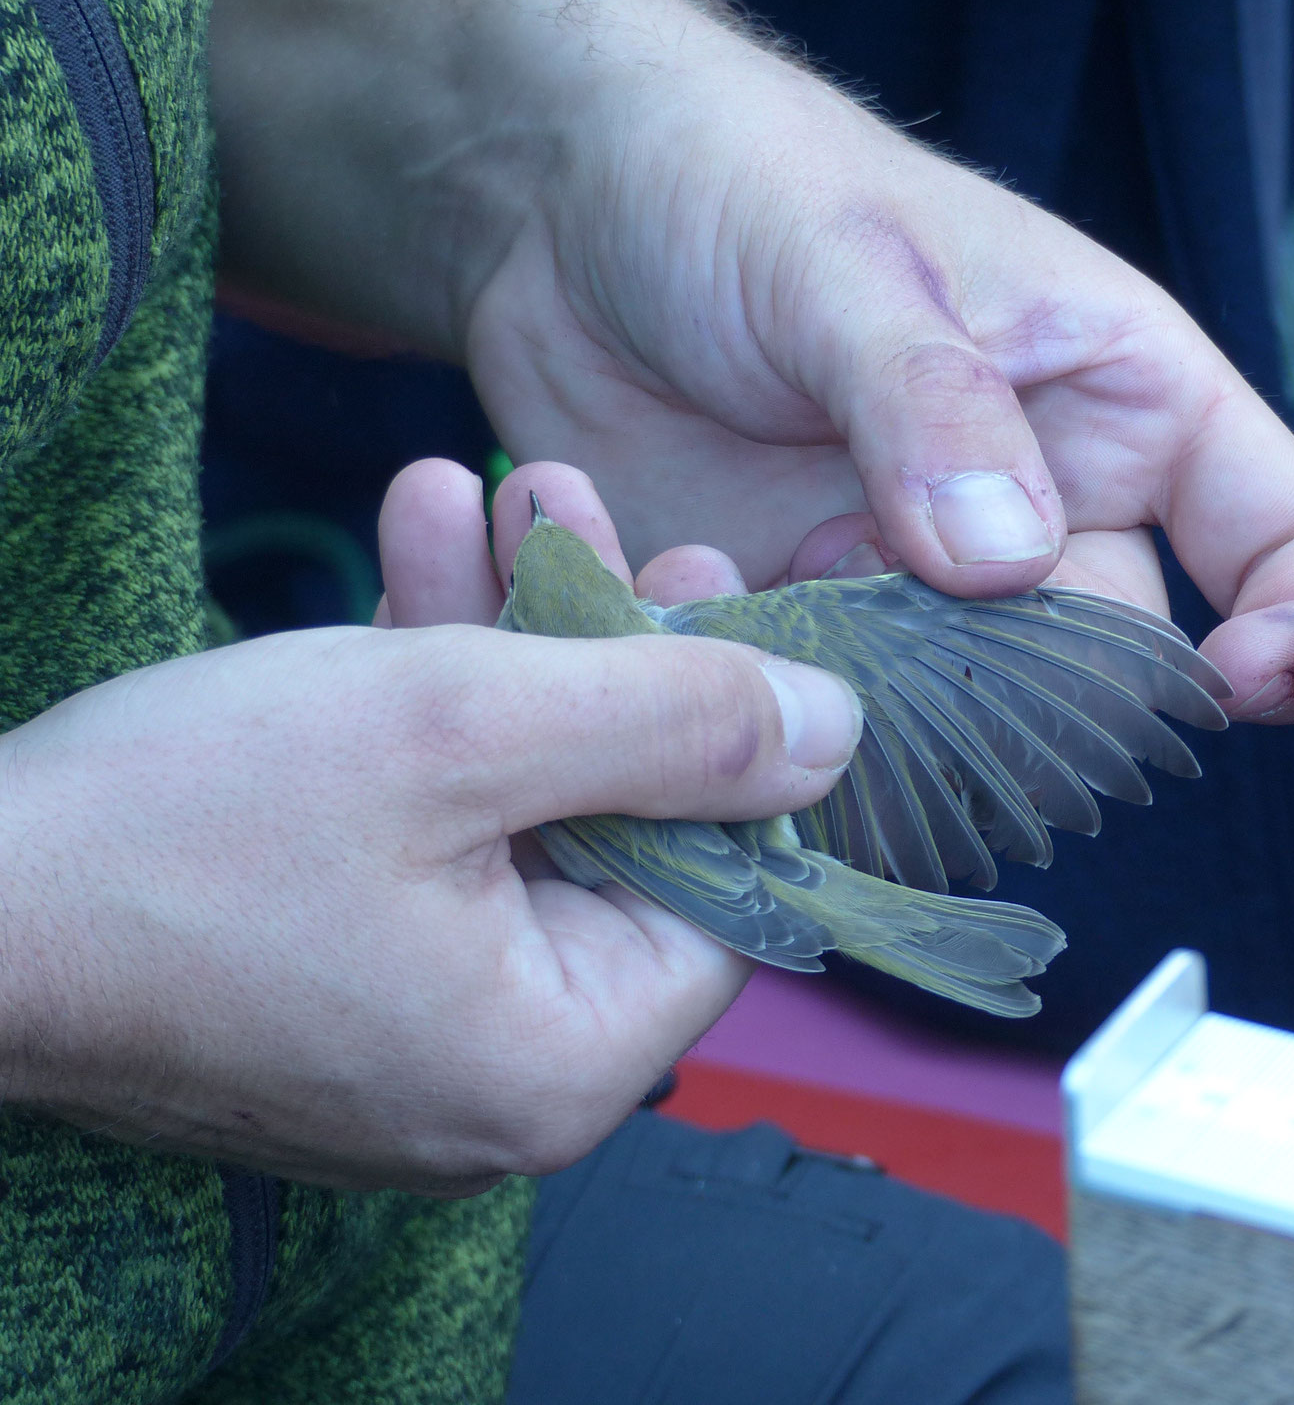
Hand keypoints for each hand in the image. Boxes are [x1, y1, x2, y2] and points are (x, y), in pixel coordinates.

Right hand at [0, 505, 860, 1192]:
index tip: (707, 580)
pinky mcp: (340, 979)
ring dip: (501, 638)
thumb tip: (842, 729)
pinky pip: (428, 833)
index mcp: (568, 1056)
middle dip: (595, 642)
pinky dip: (423, 701)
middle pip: (619, 830)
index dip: (728, 723)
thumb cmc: (184, 831)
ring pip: (516, 807)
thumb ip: (675, 723)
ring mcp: (418, 1034)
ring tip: (492, 485)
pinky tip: (410, 549)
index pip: (730, 883)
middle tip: (587, 505)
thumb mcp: (462, 729)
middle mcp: (509, 1074)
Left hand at [209, 0, 1293, 724]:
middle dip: (1042, 698)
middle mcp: (1049, 514)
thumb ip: (930, 404)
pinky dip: (786, 713)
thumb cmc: (744, 182)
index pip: (1288, 539)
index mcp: (1125, 405)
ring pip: (977, 728)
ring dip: (898, 716)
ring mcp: (928, 589)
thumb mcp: (847, 262)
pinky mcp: (813, 633)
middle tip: (909, 638)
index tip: (1245, 687)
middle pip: (1120, 675)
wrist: (562, 210)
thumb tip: (1006, 563)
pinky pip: (837, 727)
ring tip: (783, 606)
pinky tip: (703, 624)